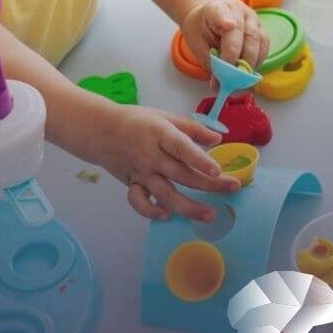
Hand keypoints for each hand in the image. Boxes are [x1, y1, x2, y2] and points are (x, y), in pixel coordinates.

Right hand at [93, 103, 239, 220]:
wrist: (100, 130)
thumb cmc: (137, 121)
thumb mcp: (165, 116)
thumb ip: (192, 128)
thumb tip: (218, 138)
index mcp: (161, 134)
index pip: (182, 148)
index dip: (200, 160)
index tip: (217, 171)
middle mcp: (151, 156)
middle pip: (182, 174)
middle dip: (209, 184)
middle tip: (232, 188)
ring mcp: (141, 173)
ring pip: (165, 193)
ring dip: (187, 207)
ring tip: (209, 215)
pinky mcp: (131, 184)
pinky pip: (139, 201)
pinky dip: (150, 211)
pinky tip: (167, 215)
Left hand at [182, 0, 266, 71]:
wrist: (206, 17)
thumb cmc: (201, 28)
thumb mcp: (196, 43)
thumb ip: (209, 63)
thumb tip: (219, 85)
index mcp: (216, 8)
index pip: (221, 13)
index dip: (225, 19)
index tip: (229, 25)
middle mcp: (238, 10)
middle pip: (246, 34)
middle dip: (241, 59)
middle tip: (233, 78)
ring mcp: (253, 18)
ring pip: (260, 40)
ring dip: (252, 62)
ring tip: (242, 78)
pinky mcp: (260, 28)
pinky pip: (264, 45)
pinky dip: (258, 60)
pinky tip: (249, 71)